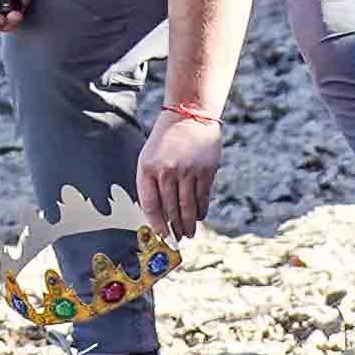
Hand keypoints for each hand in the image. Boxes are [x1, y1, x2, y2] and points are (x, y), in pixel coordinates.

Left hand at [135, 103, 223, 243]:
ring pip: (188, 206)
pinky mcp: (205, 171)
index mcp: (148, 169)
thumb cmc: (165, 140)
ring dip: (189, 224)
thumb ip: (149, 183)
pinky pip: (202, 197)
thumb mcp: (148, 157)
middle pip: (170, 209)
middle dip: (174, 228)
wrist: (188, 115)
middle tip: (178, 239)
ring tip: (189, 234)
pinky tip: (199, 218)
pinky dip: (201, 210)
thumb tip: (155, 214)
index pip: (150, 205)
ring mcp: (188, 171)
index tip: (161, 235)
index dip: (156, 224)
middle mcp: (167, 171)